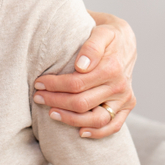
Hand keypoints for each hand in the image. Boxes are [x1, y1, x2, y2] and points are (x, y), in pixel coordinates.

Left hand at [32, 11, 136, 138]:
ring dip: (70, 119)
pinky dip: (97, 133)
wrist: (126, 40)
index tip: (38, 83)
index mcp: (112, 68)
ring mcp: (125, 98)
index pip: (77, 83)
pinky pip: (113, 126)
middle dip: (56, 101)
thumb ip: (92, 47)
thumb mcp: (100, 32)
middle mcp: (120, 86)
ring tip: (51, 113)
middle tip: (38, 97)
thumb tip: (81, 66)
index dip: (54, 85)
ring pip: (96, 119)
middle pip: (82, 102)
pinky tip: (79, 132)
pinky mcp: (127, 107)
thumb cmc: (107, 35)